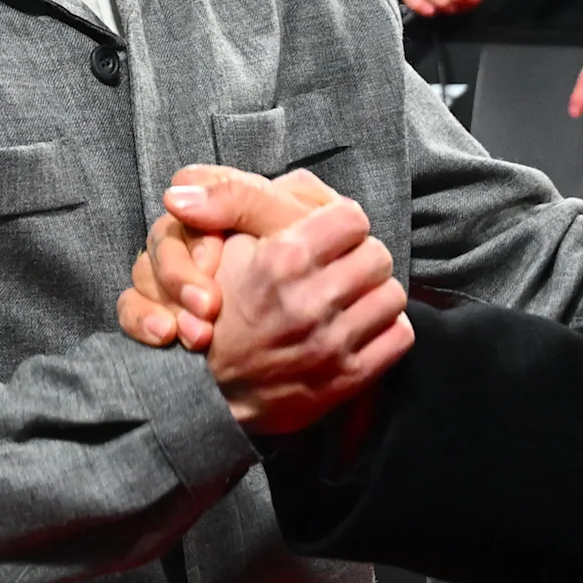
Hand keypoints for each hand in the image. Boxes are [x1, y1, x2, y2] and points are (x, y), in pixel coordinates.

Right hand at [116, 165, 335, 348]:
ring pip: (146, 270)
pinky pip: (131, 304)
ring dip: (165, 301)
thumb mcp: (297, 227)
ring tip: (197, 335)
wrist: (332, 328)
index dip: (195, 225)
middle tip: (209, 307)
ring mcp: (182, 269)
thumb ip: (244, 200)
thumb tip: (174, 195)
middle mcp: (202, 231)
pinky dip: (141, 318)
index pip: (190, 189)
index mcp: (233, 200)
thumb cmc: (328, 265)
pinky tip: (163, 336)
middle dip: (180, 274)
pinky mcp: (168, 307)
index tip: (214, 261)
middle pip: (164, 235)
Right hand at [200, 196, 413, 433]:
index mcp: (282, 259)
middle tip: (338, 268)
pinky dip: (384, 330)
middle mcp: (310, 302)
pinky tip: (356, 328)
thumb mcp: (221, 244)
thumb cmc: (222, 308)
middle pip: (378, 255)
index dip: (340, 223)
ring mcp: (331, 344)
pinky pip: (399, 336)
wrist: (211, 393)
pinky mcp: (347, 378)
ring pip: (392, 295)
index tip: (327, 235)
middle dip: (360, 257)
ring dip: (373, 294)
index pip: (352, 217)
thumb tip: (183, 189)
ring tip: (347, 298)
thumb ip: (237, 201)